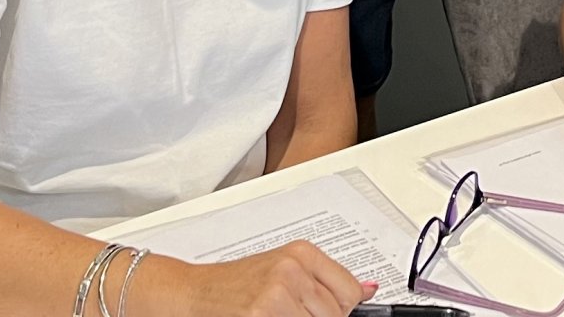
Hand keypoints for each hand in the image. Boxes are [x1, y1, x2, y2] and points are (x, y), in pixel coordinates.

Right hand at [185, 241, 372, 316]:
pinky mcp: (261, 316)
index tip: (335, 312)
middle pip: (335, 314)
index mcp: (303, 253)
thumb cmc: (237, 283)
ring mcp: (277, 295)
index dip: (342, 310)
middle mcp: (292, 270)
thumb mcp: (284, 270)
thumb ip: (325, 281)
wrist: (194, 292)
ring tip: (280, 315)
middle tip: (293, 313)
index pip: (350, 291)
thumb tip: (368, 291)